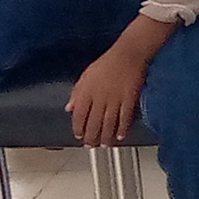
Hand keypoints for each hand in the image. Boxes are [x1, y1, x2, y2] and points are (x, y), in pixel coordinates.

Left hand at [67, 26, 166, 146]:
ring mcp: (115, 99)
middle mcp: (99, 97)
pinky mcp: (129, 99)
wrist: (128, 53)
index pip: (78, 115)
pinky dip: (123, 128)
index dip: (78, 128)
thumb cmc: (107, 62)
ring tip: (105, 144)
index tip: (79, 135)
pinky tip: (121, 135)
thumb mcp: (86, 75)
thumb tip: (69, 108)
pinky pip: (125, 118)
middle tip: (91, 145)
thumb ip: (76, 93)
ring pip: (108, 123)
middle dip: (91, 137)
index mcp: (86, 91)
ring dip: (106, 136)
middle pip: (93, 123)